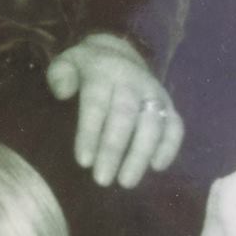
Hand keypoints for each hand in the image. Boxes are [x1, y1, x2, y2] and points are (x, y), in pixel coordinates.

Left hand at [46, 33, 182, 188]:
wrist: (117, 53)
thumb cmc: (84, 68)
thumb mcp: (65, 63)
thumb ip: (59, 76)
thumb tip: (63, 94)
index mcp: (103, 70)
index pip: (96, 103)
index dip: (90, 133)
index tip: (83, 162)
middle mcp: (132, 80)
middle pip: (125, 115)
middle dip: (113, 149)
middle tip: (102, 180)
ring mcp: (154, 92)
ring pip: (153, 123)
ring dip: (141, 154)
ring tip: (126, 182)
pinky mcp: (169, 104)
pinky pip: (175, 126)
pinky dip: (170, 147)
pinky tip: (157, 168)